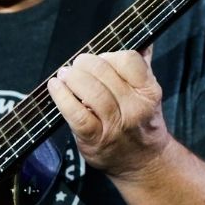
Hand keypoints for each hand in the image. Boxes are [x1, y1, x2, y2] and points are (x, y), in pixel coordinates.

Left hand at [46, 47, 170, 178]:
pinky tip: (55, 87)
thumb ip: (143, 68)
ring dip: (72, 77)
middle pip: (104, 72)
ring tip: (65, 75)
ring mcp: (116, 124)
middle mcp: (135, 107)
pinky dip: (62, 97)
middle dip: (85, 63)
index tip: (100, 59)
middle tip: (76, 65)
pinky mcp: (95, 138)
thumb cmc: (142, 123)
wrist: (144, 163)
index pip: (129, 59)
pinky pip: (76, 113)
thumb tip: (143, 42)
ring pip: (91, 90)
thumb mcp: (149, 96)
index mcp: (149, 91)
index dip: (110, 54)